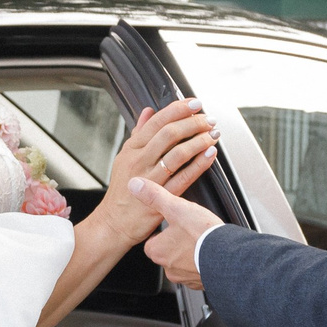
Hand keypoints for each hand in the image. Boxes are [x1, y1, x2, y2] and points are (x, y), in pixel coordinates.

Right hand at [91, 102, 219, 244]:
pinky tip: (210, 154)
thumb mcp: (124, 157)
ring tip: (213, 134)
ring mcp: (149, 179)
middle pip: (169, 134)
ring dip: (199, 141)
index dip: (178, 109)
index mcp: (132, 149)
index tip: (194, 103)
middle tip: (209, 119)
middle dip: (193, 122)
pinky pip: (184, 177)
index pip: (157, 122)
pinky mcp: (161, 197)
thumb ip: (138, 133)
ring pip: (178, 153)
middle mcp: (139, 161)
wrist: (113, 223)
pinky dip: (199, 164)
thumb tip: (148, 111)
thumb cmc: (121, 191)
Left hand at [126, 175, 219, 286]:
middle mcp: (168, 268)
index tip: (172, 226)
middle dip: (177, 245)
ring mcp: (185, 278)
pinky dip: (203, 264)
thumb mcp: (176, 208)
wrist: (227, 257)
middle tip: (189, 233)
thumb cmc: (201, 235)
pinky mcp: (201, 283)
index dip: (162, 233)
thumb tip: (136, 185)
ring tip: (202, 242)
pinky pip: (199, 273)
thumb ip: (156, 197)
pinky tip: (212, 253)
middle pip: (168, 254)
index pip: (152, 243)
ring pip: (184, 264)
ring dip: (191, 255)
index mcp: (158, 251)